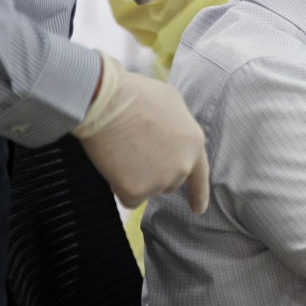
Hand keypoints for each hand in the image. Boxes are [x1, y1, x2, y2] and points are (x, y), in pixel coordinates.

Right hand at [73, 52, 209, 212]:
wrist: (106, 102)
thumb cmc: (135, 95)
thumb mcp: (172, 103)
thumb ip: (179, 128)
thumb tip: (174, 138)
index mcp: (195, 143)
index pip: (200, 176)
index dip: (199, 195)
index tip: (198, 210)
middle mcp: (183, 166)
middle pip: (169, 183)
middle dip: (155, 173)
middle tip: (136, 151)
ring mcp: (160, 180)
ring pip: (148, 190)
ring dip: (137, 179)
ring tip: (124, 151)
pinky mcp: (137, 191)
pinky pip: (128, 198)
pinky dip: (119, 187)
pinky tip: (114, 165)